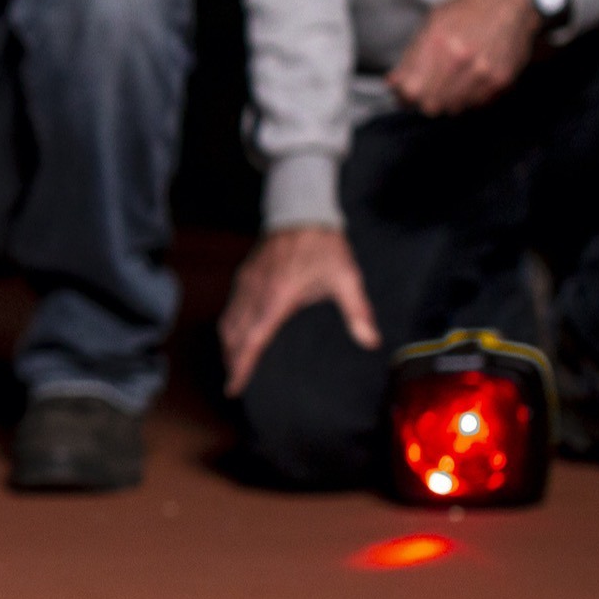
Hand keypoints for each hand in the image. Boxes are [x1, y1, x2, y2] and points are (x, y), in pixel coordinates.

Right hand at [220, 225, 380, 394]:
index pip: (253, 340)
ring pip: (228, 322)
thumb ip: (357, 311)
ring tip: (233, 365)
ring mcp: (246, 283)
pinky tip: (237, 335)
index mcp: (278, 298)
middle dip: (231, 362)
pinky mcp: (244, 276)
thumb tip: (371, 341)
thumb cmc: (324, 246)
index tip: (234, 387)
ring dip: (228, 346)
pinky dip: (229, 327)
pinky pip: (230, 307)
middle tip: (234, 385)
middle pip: (234, 336)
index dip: (241, 366)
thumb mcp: (346, 278)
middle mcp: (256, 292)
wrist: (301, 211)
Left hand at [386, 0, 539, 115]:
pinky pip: (476, 104)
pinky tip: (470, 79)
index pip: (410, 91)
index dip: (403, 95)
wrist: (514, 0)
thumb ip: (410, 56)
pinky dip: (469, 98)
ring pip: (453, 108)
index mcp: (437, 42)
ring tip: (451, 80)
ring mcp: (483, 72)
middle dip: (424, 99)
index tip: (404, 93)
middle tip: (428, 88)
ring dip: (447, 100)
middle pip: (430, 105)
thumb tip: (392, 83)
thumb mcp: (432, 22)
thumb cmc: (469, 8)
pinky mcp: (502, 80)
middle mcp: (460, 60)